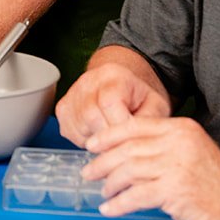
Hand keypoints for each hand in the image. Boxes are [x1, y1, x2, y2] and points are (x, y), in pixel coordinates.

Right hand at [56, 61, 170, 146]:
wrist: (121, 83)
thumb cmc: (138, 96)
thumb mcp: (156, 104)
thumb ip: (149, 120)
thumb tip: (136, 140)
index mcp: (113, 76)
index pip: (108, 103)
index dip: (119, 125)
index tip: (131, 137)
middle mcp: (87, 82)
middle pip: (90, 117)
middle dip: (108, 137)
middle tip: (122, 142)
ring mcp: (72, 95)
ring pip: (79, 127)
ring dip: (97, 141)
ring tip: (112, 137)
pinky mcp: (62, 108)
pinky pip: (70, 132)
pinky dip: (85, 140)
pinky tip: (99, 135)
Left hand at [84, 117, 219, 219]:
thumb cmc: (211, 183)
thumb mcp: (189, 153)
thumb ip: (161, 146)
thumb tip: (121, 151)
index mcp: (179, 129)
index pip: (134, 127)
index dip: (107, 136)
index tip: (90, 145)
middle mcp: (177, 143)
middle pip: (127, 149)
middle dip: (102, 162)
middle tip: (88, 173)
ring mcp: (176, 166)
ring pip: (128, 171)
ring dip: (110, 184)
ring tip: (103, 193)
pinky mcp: (175, 191)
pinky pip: (136, 195)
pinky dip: (119, 204)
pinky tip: (110, 209)